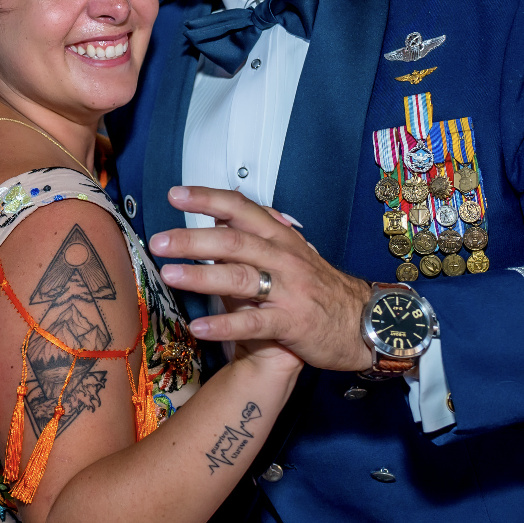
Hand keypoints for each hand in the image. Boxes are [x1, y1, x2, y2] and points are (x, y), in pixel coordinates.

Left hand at [151, 187, 372, 371]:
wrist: (364, 322)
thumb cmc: (318, 288)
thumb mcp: (291, 252)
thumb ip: (255, 235)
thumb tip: (215, 215)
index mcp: (280, 237)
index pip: (241, 209)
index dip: (208, 198)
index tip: (175, 194)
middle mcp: (283, 258)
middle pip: (234, 241)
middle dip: (193, 239)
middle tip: (158, 240)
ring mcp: (287, 291)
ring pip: (240, 278)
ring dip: (201, 277)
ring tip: (169, 274)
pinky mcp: (291, 324)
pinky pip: (253, 323)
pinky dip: (225, 325)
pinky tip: (198, 327)